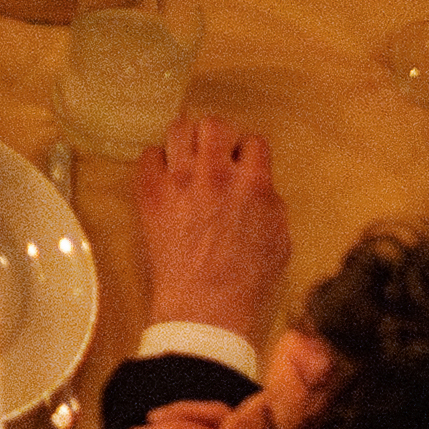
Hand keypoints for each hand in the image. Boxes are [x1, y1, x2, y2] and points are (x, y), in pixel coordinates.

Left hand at [123, 105, 287, 344]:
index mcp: (253, 185)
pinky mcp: (150, 190)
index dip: (249, 153)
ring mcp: (180, 180)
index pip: (254, 141)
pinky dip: (157, 161)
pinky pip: (148, 154)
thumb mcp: (280, 240)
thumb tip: (259, 184)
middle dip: (218, 136)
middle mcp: (216, 174)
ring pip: (179, 129)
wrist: (205, 304)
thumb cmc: (247, 280)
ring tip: (188, 159)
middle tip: (216, 155)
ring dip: (186, 141)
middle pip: (214, 124)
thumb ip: (271, 203)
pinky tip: (165, 177)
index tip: (244, 164)